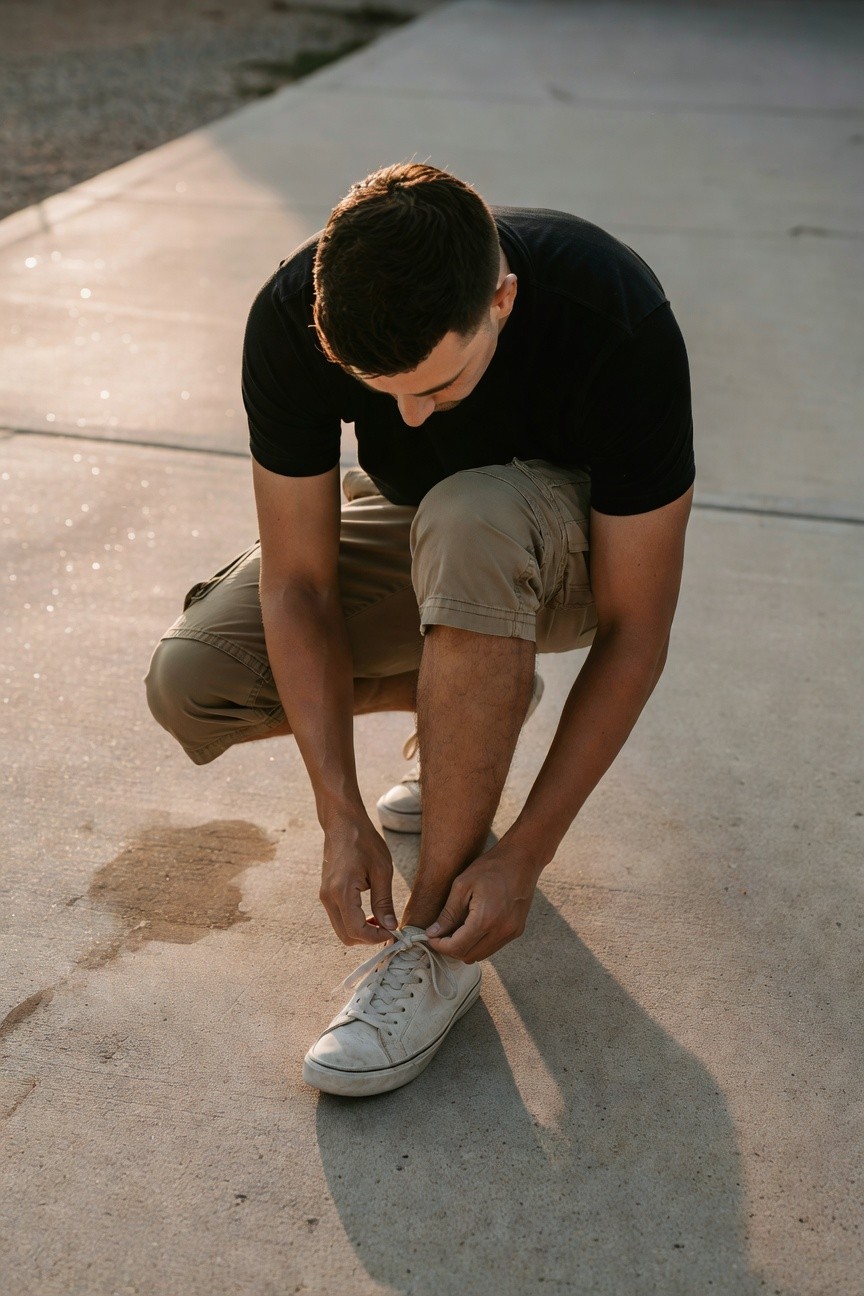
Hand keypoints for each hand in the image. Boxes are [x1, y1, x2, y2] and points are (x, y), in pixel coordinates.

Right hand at [319, 816, 397, 945]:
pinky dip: (354, 923)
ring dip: (361, 931)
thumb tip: (390, 926)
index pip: (356, 931)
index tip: (393, 933)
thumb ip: (384, 901)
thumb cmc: (364, 841)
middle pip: (346, 936)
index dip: (375, 938)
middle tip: (388, 929)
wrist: (343, 823)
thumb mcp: (381, 870)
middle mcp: (328, 897)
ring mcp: (325, 896)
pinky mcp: (326, 893)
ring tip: (381, 920)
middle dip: (368, 939)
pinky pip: (339, 918)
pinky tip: (370, 913)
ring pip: (341, 929)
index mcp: (342, 891)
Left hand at [424, 839, 541, 963]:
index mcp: (486, 919)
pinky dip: (478, 943)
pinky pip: (492, 947)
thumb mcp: (462, 885)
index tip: (430, 936)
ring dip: (465, 947)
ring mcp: (511, 932)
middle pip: (468, 955)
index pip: (457, 947)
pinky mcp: (517, 931)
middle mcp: (501, 931)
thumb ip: (448, 913)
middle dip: (450, 948)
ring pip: (481, 955)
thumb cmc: (490, 868)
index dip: (440, 945)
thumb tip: (433, 933)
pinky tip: (471, 927)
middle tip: (440, 933)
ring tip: (454, 930)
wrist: (522, 859)